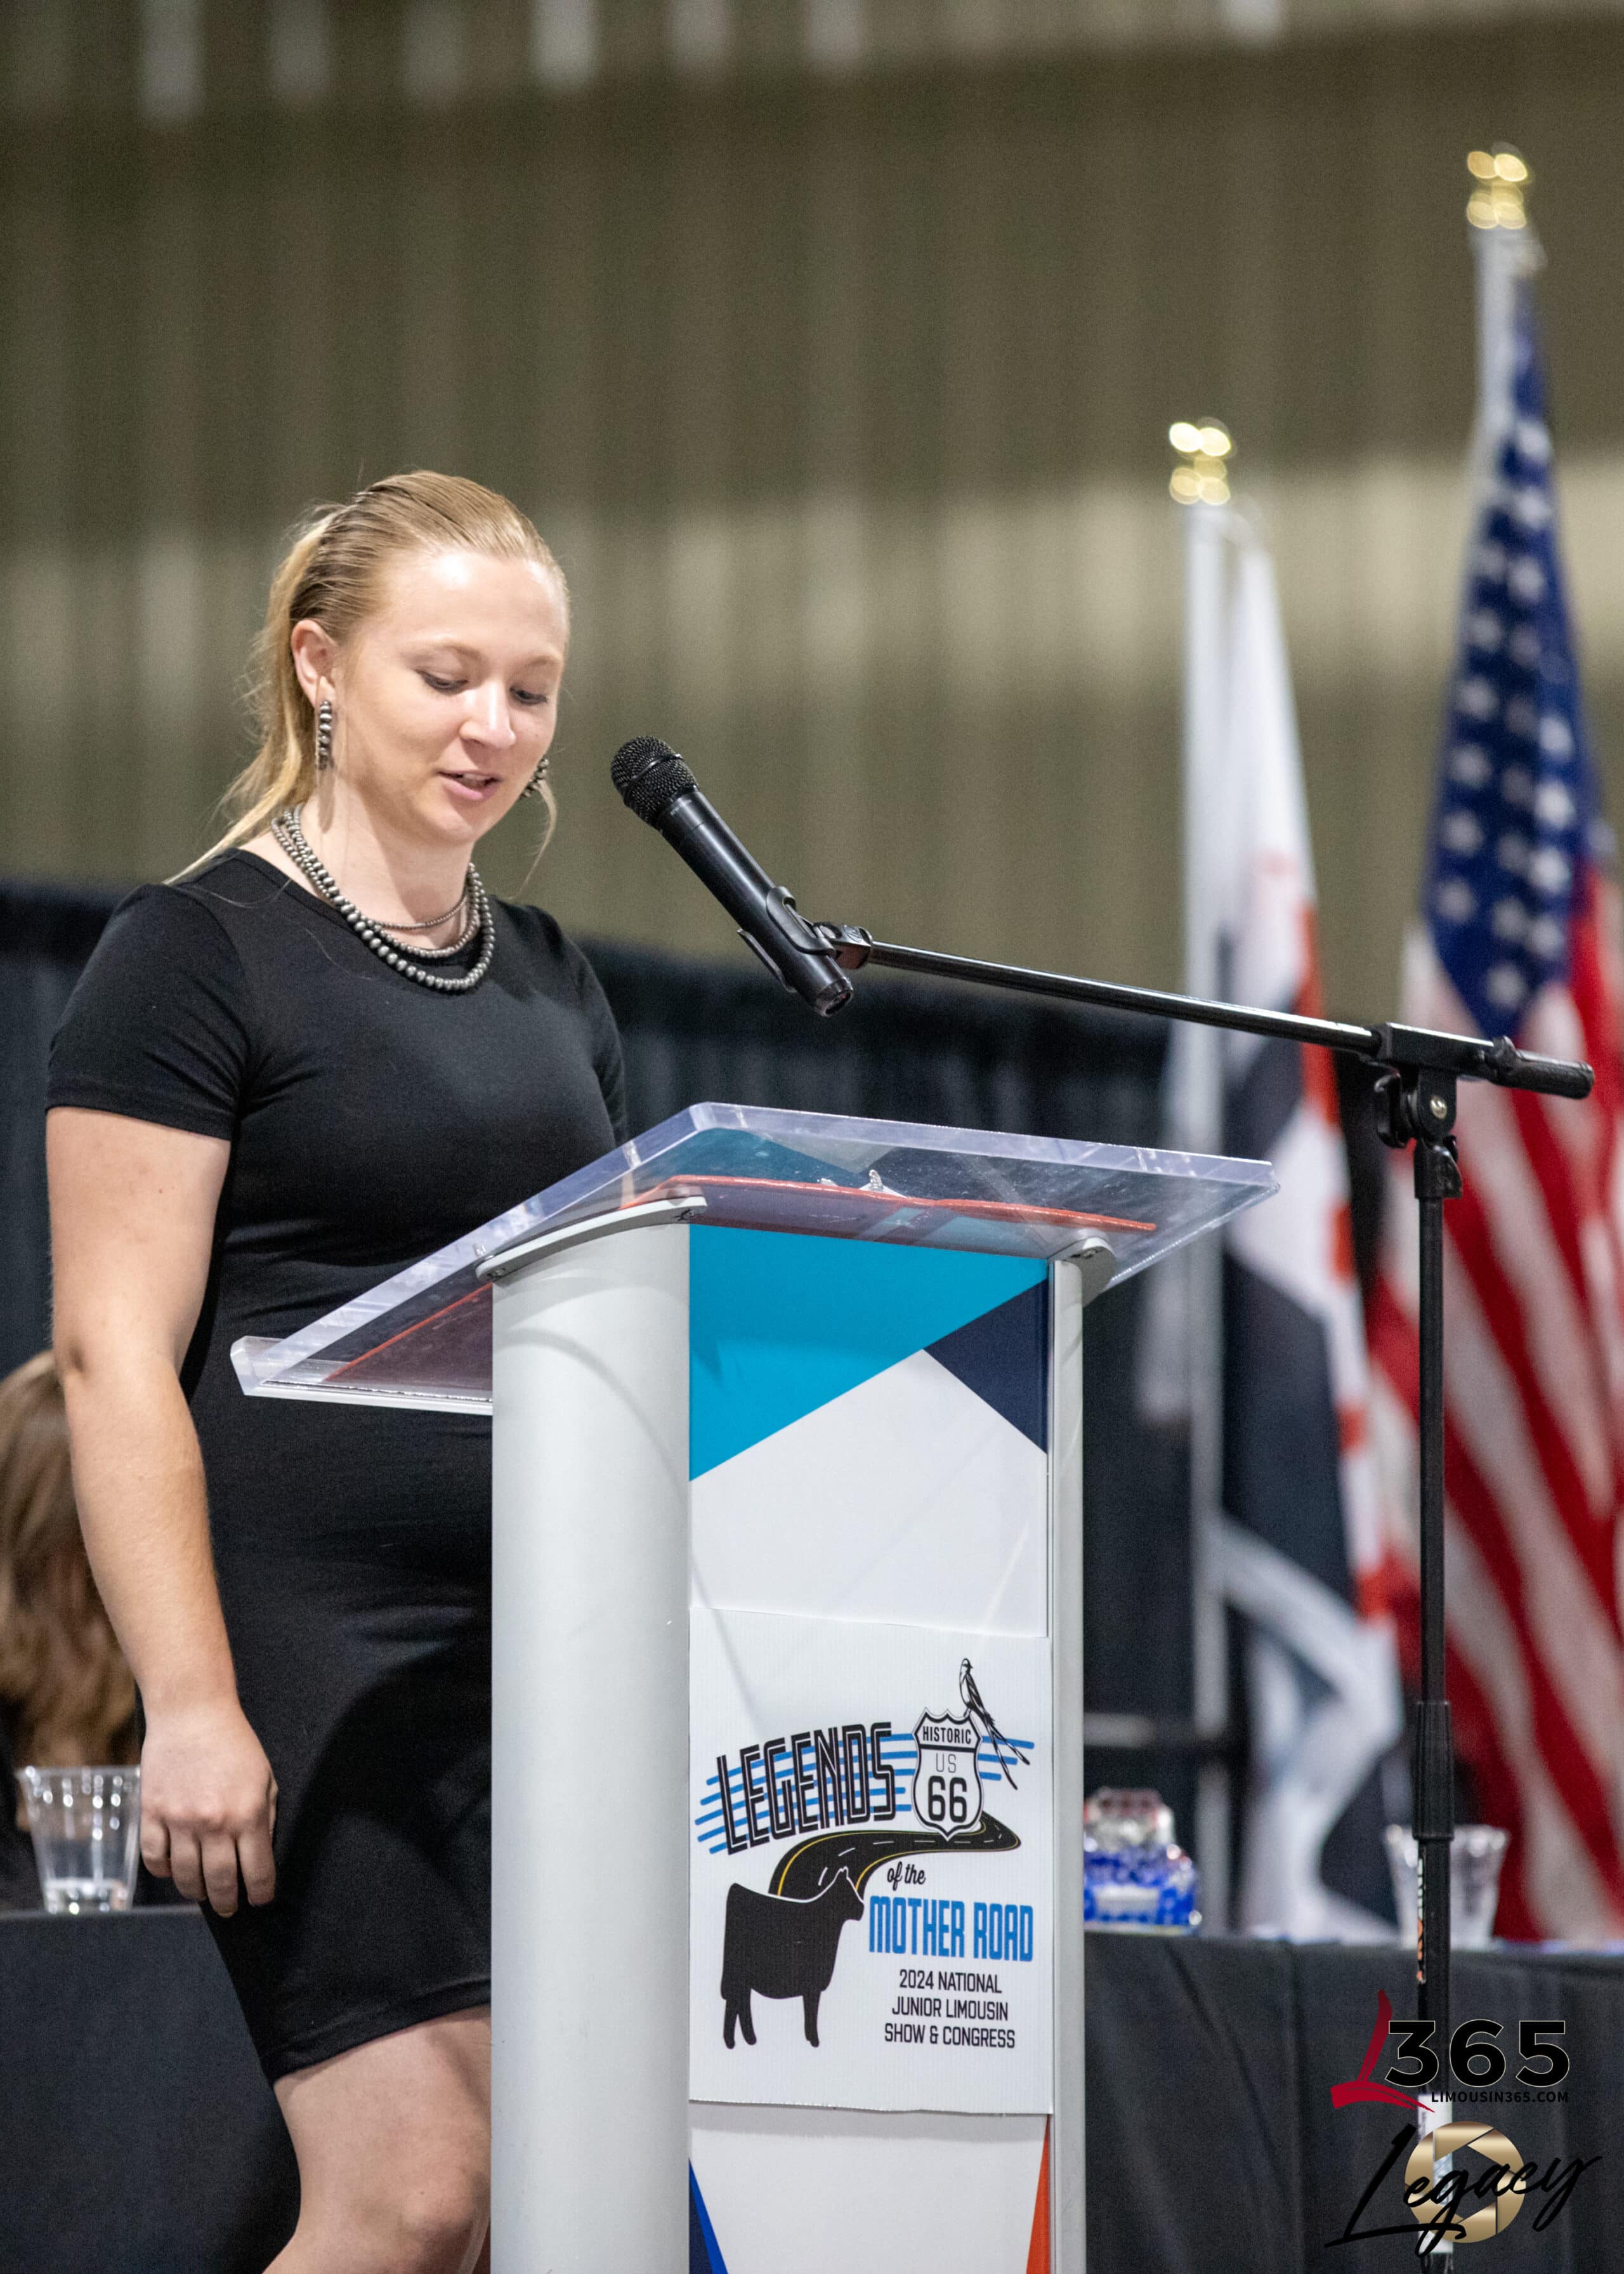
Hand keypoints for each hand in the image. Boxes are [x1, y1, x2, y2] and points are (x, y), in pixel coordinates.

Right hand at [139, 1700, 278, 1915]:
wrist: (192, 1713)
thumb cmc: (235, 1745)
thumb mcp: (265, 1779)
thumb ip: (265, 1819)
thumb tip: (259, 1857)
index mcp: (248, 1815)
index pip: (258, 1872)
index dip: (261, 1894)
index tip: (259, 1900)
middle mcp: (214, 1823)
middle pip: (220, 1883)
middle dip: (227, 1903)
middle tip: (229, 1908)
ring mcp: (180, 1820)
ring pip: (186, 1877)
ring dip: (196, 1892)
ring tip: (202, 1892)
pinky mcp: (152, 1814)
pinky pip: (155, 1859)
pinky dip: (164, 1871)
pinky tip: (174, 1870)